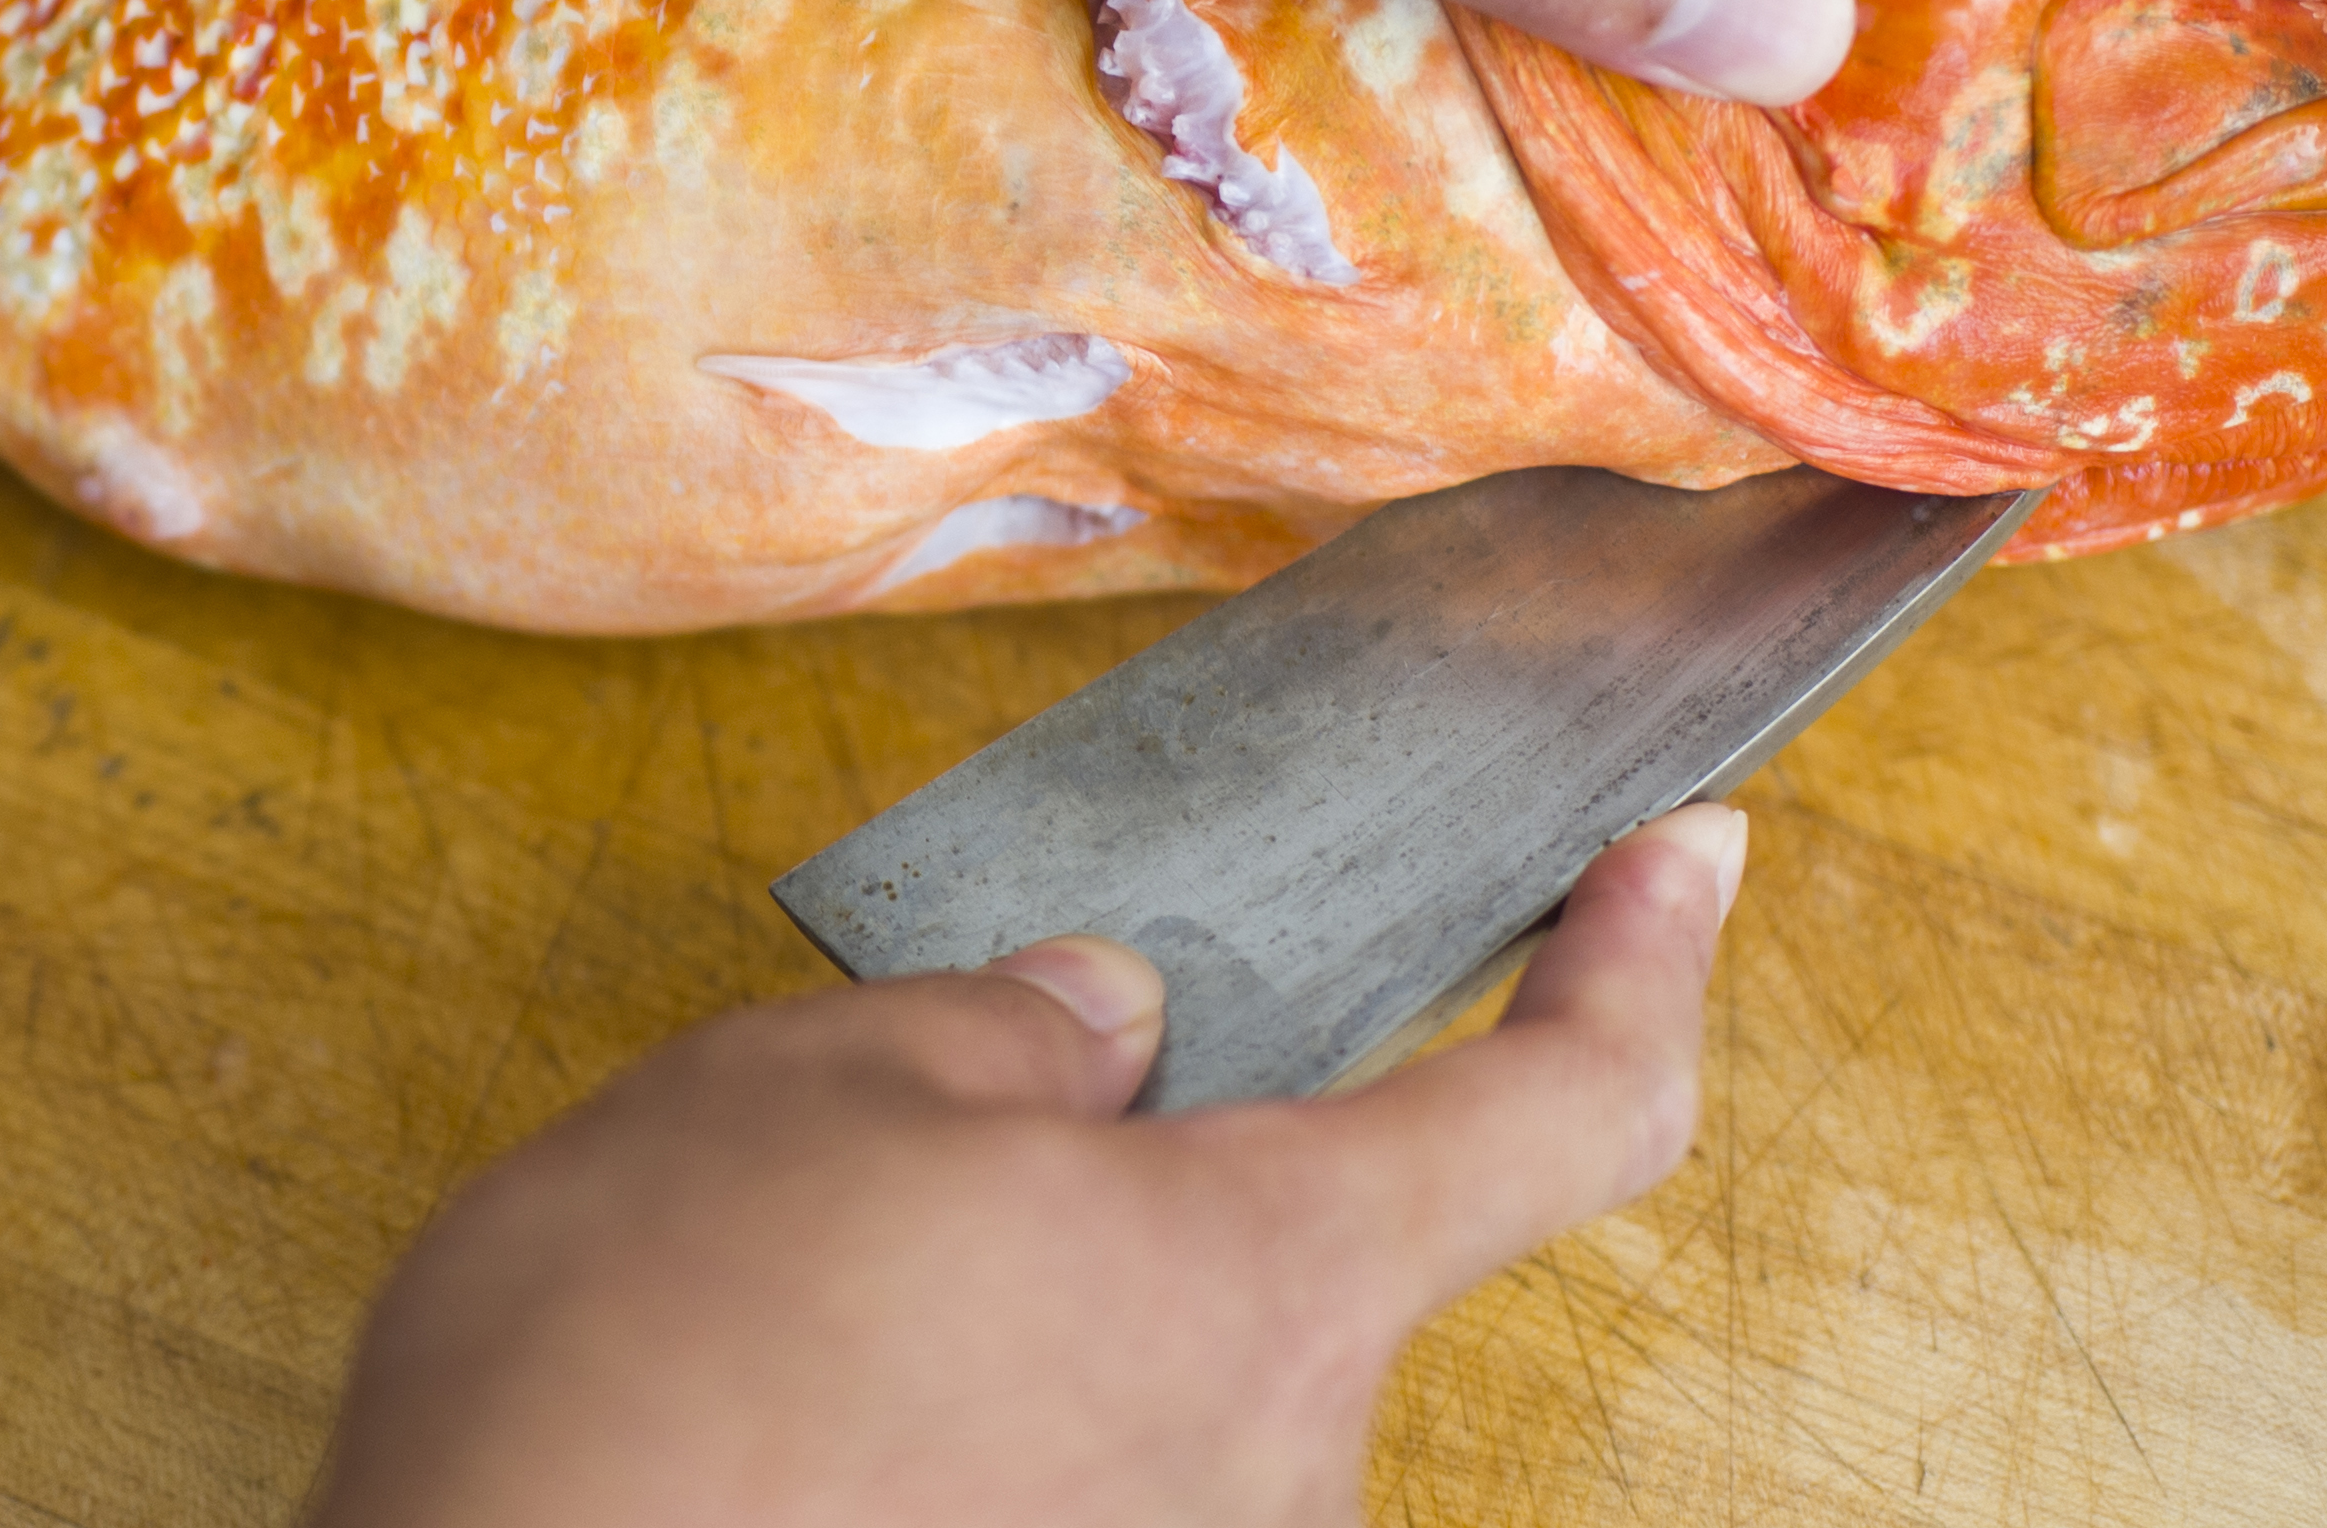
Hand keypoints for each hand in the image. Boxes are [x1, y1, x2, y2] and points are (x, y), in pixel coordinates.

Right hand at [304, 803, 1750, 1527]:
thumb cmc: (640, 1378)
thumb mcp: (805, 1090)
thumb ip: (1002, 1037)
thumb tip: (1104, 1021)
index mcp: (1262, 1277)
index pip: (1562, 1107)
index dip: (1642, 970)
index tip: (1685, 863)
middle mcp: (1276, 1474)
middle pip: (1299, 1266)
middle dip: (1146, 1184)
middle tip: (914, 1165)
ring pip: (1161, 1394)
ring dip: (1030, 1328)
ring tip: (797, 1324)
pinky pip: (1073, 1500)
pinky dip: (973, 1442)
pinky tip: (804, 1433)